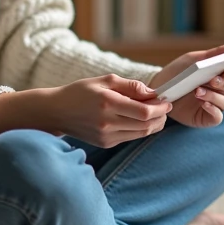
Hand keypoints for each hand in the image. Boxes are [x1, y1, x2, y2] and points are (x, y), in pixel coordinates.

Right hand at [48, 75, 171, 147]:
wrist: (56, 112)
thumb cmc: (80, 92)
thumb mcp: (104, 81)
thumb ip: (130, 85)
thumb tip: (152, 92)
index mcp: (107, 103)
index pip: (144, 111)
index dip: (160, 108)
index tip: (167, 101)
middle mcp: (107, 122)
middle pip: (146, 125)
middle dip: (161, 117)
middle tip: (165, 107)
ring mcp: (106, 136)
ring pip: (141, 134)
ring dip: (154, 124)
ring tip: (156, 113)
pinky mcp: (106, 143)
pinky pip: (130, 137)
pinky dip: (140, 129)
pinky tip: (140, 119)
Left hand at [147, 42, 223, 128]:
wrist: (159, 90)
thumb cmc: (179, 72)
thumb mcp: (195, 60)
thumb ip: (216, 53)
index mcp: (221, 74)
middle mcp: (221, 90)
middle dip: (223, 83)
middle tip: (212, 79)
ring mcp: (215, 104)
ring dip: (213, 95)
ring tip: (198, 90)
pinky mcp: (207, 117)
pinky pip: (217, 116)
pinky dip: (213, 109)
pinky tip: (203, 103)